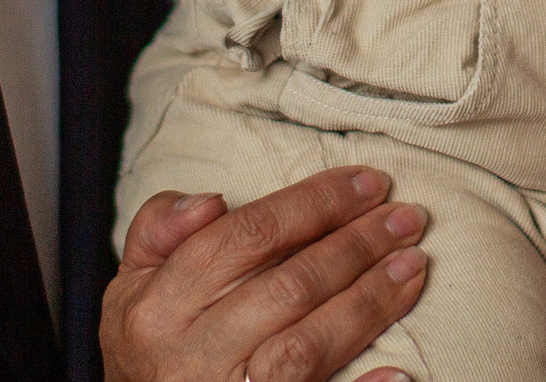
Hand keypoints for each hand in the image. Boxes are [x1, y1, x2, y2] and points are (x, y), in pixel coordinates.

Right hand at [100, 166, 428, 381]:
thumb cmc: (148, 343)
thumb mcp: (131, 284)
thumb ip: (159, 230)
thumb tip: (212, 200)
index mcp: (159, 307)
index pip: (245, 237)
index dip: (313, 203)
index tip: (366, 182)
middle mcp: (192, 355)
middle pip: (288, 287)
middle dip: (356, 246)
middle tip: (406, 218)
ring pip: (307, 346)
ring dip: (369, 302)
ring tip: (414, 266)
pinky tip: (398, 372)